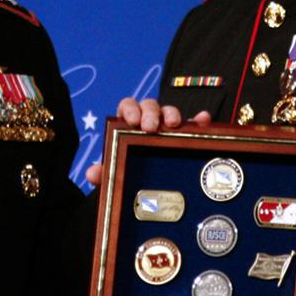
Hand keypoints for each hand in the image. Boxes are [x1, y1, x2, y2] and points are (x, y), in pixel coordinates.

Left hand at [84, 98, 210, 184]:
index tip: (132, 120)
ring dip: (172, 113)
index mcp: (128, 125)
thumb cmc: (129, 172)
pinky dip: (199, 120)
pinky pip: (194, 125)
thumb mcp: (116, 173)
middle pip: (150, 106)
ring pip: (170, 112)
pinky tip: (204, 120)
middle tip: (151, 127)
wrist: (151, 190)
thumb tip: (92, 174)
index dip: (130, 109)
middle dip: (151, 112)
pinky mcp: (186, 136)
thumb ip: (104, 173)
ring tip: (174, 124)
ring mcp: (167, 127)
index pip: (128, 106)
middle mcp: (148, 121)